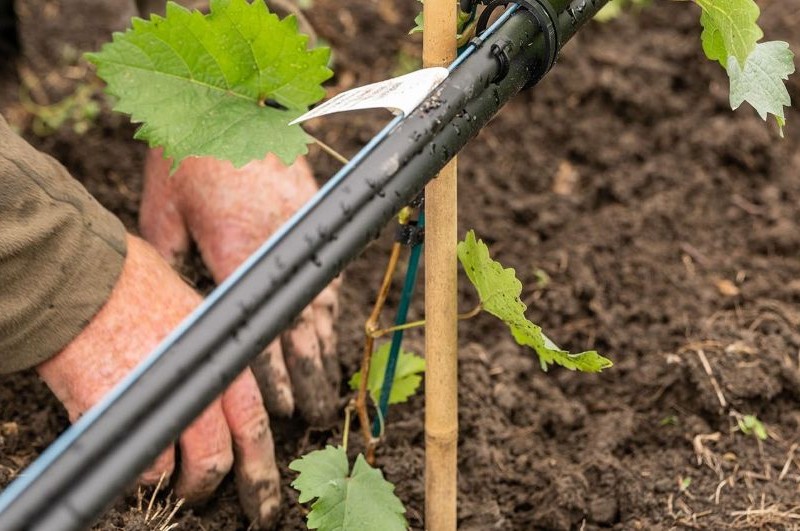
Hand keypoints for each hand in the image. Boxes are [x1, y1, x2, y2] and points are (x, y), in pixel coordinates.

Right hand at [36, 235, 280, 527]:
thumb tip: (215, 374)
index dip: (260, 465)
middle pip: (218, 458)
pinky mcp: (121, 415)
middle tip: (197, 492)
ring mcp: (163, 400)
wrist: (81, 280)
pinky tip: (130, 462)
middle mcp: (201, 383)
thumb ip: (209, 351)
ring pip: (179, 469)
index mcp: (223, 357)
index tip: (261, 491)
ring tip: (160, 482)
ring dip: (170, 483)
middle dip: (208, 485)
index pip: (253, 422)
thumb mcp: (193, 310)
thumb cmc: (135, 282)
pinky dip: (136, 474)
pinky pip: (137, 464)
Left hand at [140, 150, 340, 424]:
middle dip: (309, 376)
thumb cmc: (192, 156)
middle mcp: (279, 250)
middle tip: (316, 415)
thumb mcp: (165, 214)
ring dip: (325, 351)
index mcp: (237, 255)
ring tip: (330, 386)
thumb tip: (176, 302)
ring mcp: (302, 234)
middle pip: (300, 328)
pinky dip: (330, 311)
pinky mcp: (314, 219)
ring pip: (320, 306)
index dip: (271, 375)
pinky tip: (331, 333)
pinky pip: (328, 275)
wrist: (234, 99)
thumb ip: (174, 264)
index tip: (281, 405)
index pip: (260, 329)